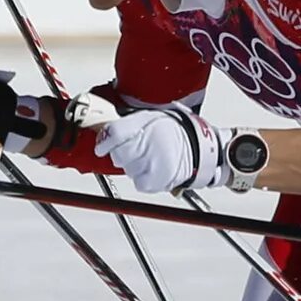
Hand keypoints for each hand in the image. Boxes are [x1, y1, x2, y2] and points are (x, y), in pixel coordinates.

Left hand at [94, 105, 231, 193]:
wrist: (198, 146)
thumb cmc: (171, 131)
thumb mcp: (148, 117)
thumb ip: (125, 124)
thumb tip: (102, 133)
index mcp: (143, 122)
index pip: (112, 134)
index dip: (104, 142)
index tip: (102, 147)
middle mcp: (146, 142)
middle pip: (117, 155)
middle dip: (123, 153)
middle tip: (138, 148)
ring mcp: (151, 162)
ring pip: (127, 169)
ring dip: (134, 166)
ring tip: (151, 157)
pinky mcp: (156, 179)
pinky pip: (139, 183)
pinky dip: (144, 179)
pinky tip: (154, 168)